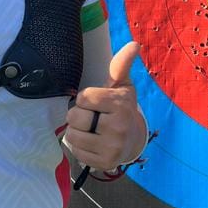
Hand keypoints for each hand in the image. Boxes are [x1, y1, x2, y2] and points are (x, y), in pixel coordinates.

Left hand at [63, 42, 146, 170]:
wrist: (133, 139)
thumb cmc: (122, 108)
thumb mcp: (122, 85)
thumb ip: (121, 65)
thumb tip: (134, 44)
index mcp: (121, 104)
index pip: (83, 98)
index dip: (86, 99)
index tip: (97, 103)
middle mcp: (118, 126)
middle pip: (75, 117)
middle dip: (78, 116)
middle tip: (91, 117)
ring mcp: (112, 147)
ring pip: (72, 136)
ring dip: (77, 132)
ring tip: (90, 130)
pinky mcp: (105, 163)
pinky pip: (76, 152)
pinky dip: (80, 147)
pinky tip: (92, 143)